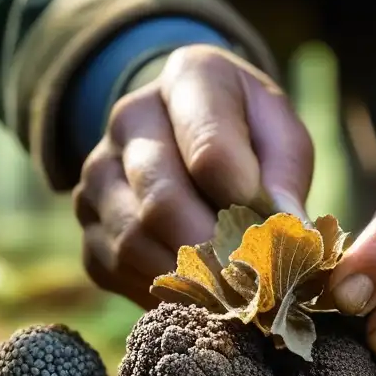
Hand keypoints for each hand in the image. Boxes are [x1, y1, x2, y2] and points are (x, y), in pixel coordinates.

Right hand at [73, 45, 313, 306]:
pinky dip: (161, 292)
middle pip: (163, 203)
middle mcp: (130, 118)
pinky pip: (116, 269)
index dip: (245, 204)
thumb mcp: (282, 137)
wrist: (188, 137)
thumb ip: (287, 178)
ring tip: (237, 298)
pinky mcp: (87, 224)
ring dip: (190, 280)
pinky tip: (200, 295)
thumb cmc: (249, 137)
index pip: (209, 149)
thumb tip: (289, 233)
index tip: (276, 238)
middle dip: (216, 254)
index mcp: (190, 77)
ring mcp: (98, 172)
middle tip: (260, 288)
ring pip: (135, 242)